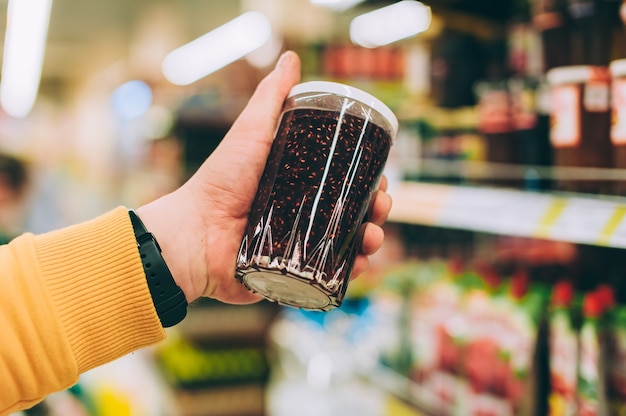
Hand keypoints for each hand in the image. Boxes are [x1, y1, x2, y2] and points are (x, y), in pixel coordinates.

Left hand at [138, 51, 392, 303]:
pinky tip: (359, 263)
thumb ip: (270, 98)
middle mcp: (304, 215)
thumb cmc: (221, 180)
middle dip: (377, 210)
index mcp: (301, 184)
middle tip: (381, 207)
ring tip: (372, 237)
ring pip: (348, 244)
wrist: (195, 233)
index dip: (368, 180)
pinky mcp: (295, 272)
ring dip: (370, 240)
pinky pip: (330, 275)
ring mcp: (300, 245)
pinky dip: (350, 271)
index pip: (346, 181)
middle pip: (353, 213)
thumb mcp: (252, 132)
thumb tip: (291, 58)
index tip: (381, 177)